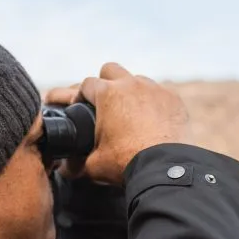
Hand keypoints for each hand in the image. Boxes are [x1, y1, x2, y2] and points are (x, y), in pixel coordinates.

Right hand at [44, 63, 190, 185]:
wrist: (164, 169)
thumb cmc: (127, 163)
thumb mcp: (94, 165)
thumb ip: (75, 164)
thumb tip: (65, 169)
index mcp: (107, 94)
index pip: (86, 84)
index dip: (80, 96)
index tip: (81, 107)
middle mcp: (131, 84)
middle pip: (110, 70)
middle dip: (105, 82)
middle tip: (104, 103)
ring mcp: (154, 88)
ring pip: (137, 79)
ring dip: (130, 91)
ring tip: (130, 112)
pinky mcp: (173, 98)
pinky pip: (159, 92)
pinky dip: (153, 102)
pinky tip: (152, 118)